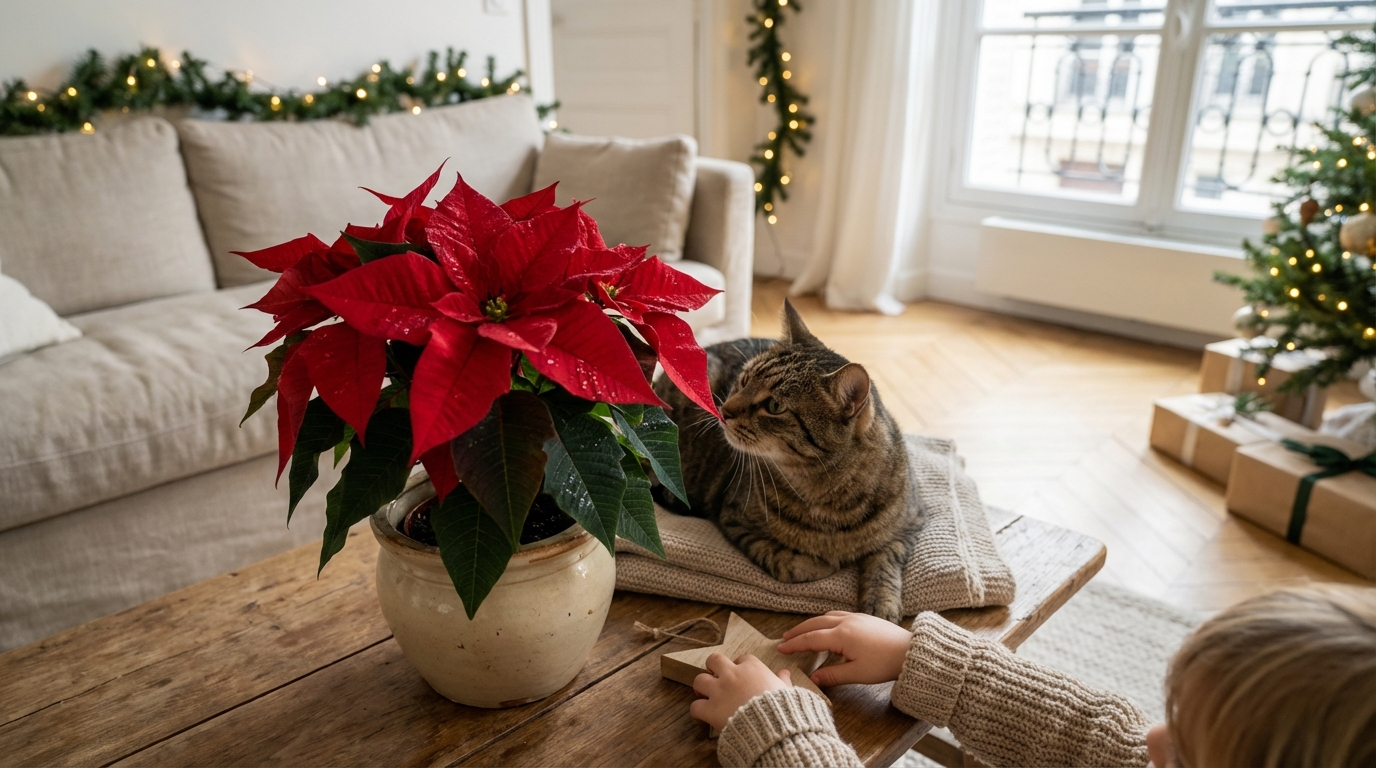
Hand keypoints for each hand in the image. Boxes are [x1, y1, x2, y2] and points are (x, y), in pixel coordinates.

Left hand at [689, 652, 792, 730]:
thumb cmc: (783, 709)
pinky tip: (704, 714)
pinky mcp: (711, 709)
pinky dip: (698, 710)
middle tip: (716, 677)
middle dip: (713, 667)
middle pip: (714, 660)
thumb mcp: (786, 692)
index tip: (742, 674)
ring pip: (699, 680)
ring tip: (705, 694)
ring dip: (701, 687)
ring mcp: (720, 691)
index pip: (742, 658)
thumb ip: (783, 681)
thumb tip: (784, 673)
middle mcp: (733, 675)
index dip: (740, 665)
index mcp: (753, 668)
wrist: (773, 728)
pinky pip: (695, 706)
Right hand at [777, 611, 911, 685]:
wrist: (910, 651)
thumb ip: (833, 675)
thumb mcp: (857, 674)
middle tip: (784, 638)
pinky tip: (825, 625)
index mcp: (842, 636)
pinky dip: (824, 619)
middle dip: (798, 631)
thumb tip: (813, 678)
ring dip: (811, 623)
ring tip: (801, 631)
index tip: (781, 649)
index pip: (811, 639)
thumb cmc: (885, 664)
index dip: (795, 644)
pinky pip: (837, 614)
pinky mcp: (864, 617)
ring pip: (826, 616)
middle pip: (815, 624)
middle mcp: (846, 622)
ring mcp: (855, 617)